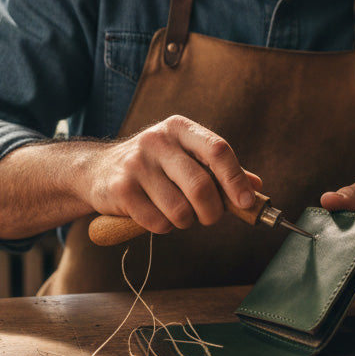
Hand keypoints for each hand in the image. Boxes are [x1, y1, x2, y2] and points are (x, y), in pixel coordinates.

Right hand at [87, 115, 260, 233]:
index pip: (218, 150)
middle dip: (212, 211)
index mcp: (179, 128)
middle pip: (201, 186)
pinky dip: (163, 227)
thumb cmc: (154, 166)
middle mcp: (157, 140)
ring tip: (177, 212)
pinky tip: (154, 214)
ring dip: (186, 221)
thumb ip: (219, 171)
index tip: (246, 203)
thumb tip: (256, 187)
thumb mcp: (185, 157)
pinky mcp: (120, 189)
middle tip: (210, 217)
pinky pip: (157, 222)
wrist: (98, 169)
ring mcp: (136, 164)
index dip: (236, 179)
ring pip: (180, 210)